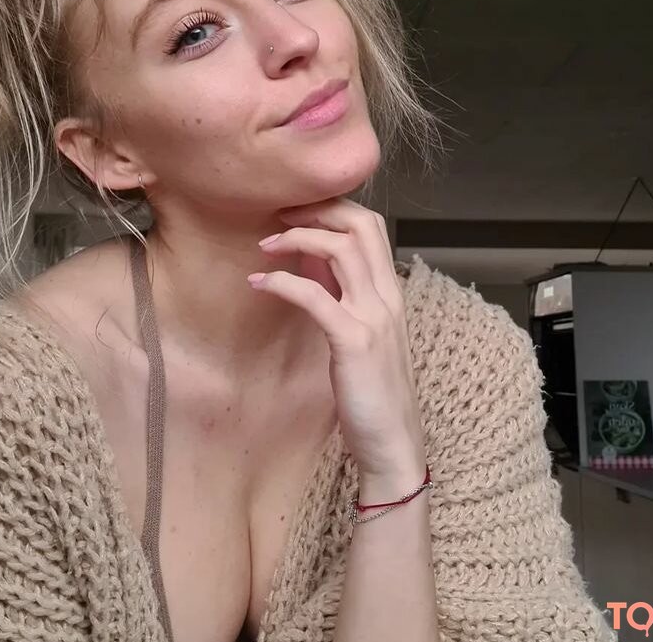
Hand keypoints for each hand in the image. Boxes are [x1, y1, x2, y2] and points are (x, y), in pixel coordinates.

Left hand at [250, 196, 426, 481]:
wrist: (394, 443)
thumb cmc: (374, 393)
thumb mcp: (364, 335)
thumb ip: (347, 298)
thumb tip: (313, 264)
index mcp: (391, 293)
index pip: (371, 225)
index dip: (333, 208)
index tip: (296, 210)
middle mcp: (388, 297)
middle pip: (360, 225)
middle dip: (317, 210)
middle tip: (279, 215)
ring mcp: (374, 317)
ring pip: (341, 250)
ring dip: (297, 238)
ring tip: (264, 245)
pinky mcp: (354, 341)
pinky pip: (315, 296)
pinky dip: (282, 282)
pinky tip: (258, 283)